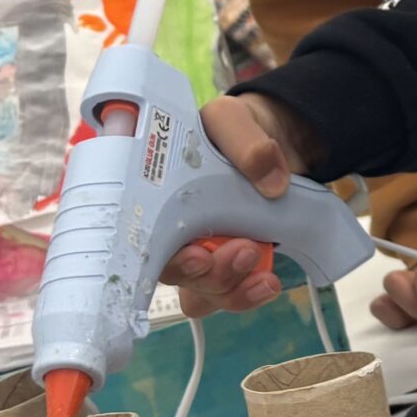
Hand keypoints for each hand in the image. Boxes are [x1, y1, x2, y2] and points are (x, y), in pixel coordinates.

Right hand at [162, 93, 329, 318]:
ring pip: (202, 294)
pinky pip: (231, 295)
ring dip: (231, 291)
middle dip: (211, 274)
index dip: (167, 259)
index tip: (199, 257)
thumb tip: (272, 181)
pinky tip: (269, 284)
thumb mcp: (234, 121)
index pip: (144, 241)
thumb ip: (246, 141)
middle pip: (176, 276)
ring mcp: (203, 254)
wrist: (270, 140)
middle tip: (246, 249)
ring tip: (264, 275)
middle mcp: (173, 233)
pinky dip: (249, 296)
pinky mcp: (232, 265)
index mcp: (156, 198)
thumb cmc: (232, 132)